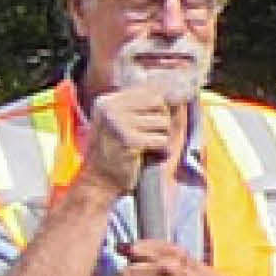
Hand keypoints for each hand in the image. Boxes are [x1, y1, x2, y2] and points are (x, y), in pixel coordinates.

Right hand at [76, 76, 190, 200]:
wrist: (99, 182)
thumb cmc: (114, 154)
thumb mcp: (119, 123)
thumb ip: (140, 108)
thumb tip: (177, 98)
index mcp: (108, 101)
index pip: (148, 92)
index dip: (159, 107)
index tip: (154, 123)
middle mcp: (111, 108)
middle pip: (158, 103)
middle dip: (162, 120)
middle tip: (151, 136)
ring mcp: (119, 123)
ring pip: (163, 121)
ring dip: (162, 136)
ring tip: (148, 147)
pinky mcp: (130, 141)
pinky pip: (162, 139)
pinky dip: (161, 149)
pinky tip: (150, 155)